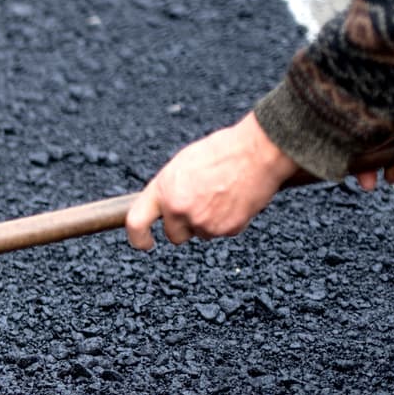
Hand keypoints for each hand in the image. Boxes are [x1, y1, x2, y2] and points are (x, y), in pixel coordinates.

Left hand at [125, 112, 298, 249]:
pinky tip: (235, 200)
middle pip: (174, 235)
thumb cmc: (222, 152)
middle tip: (200, 208)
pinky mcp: (226, 229)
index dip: (137, 237)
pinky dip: (228, 221)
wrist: (257, 153)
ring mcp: (203, 222)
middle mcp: (179, 209)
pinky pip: (223, 232)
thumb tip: (164, 205)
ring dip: (208, 222)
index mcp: (164, 189)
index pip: (136, 222)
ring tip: (222, 195)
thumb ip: (169, 189)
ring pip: (201, 234)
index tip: (144, 242)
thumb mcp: (182, 165)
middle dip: (184, 228)